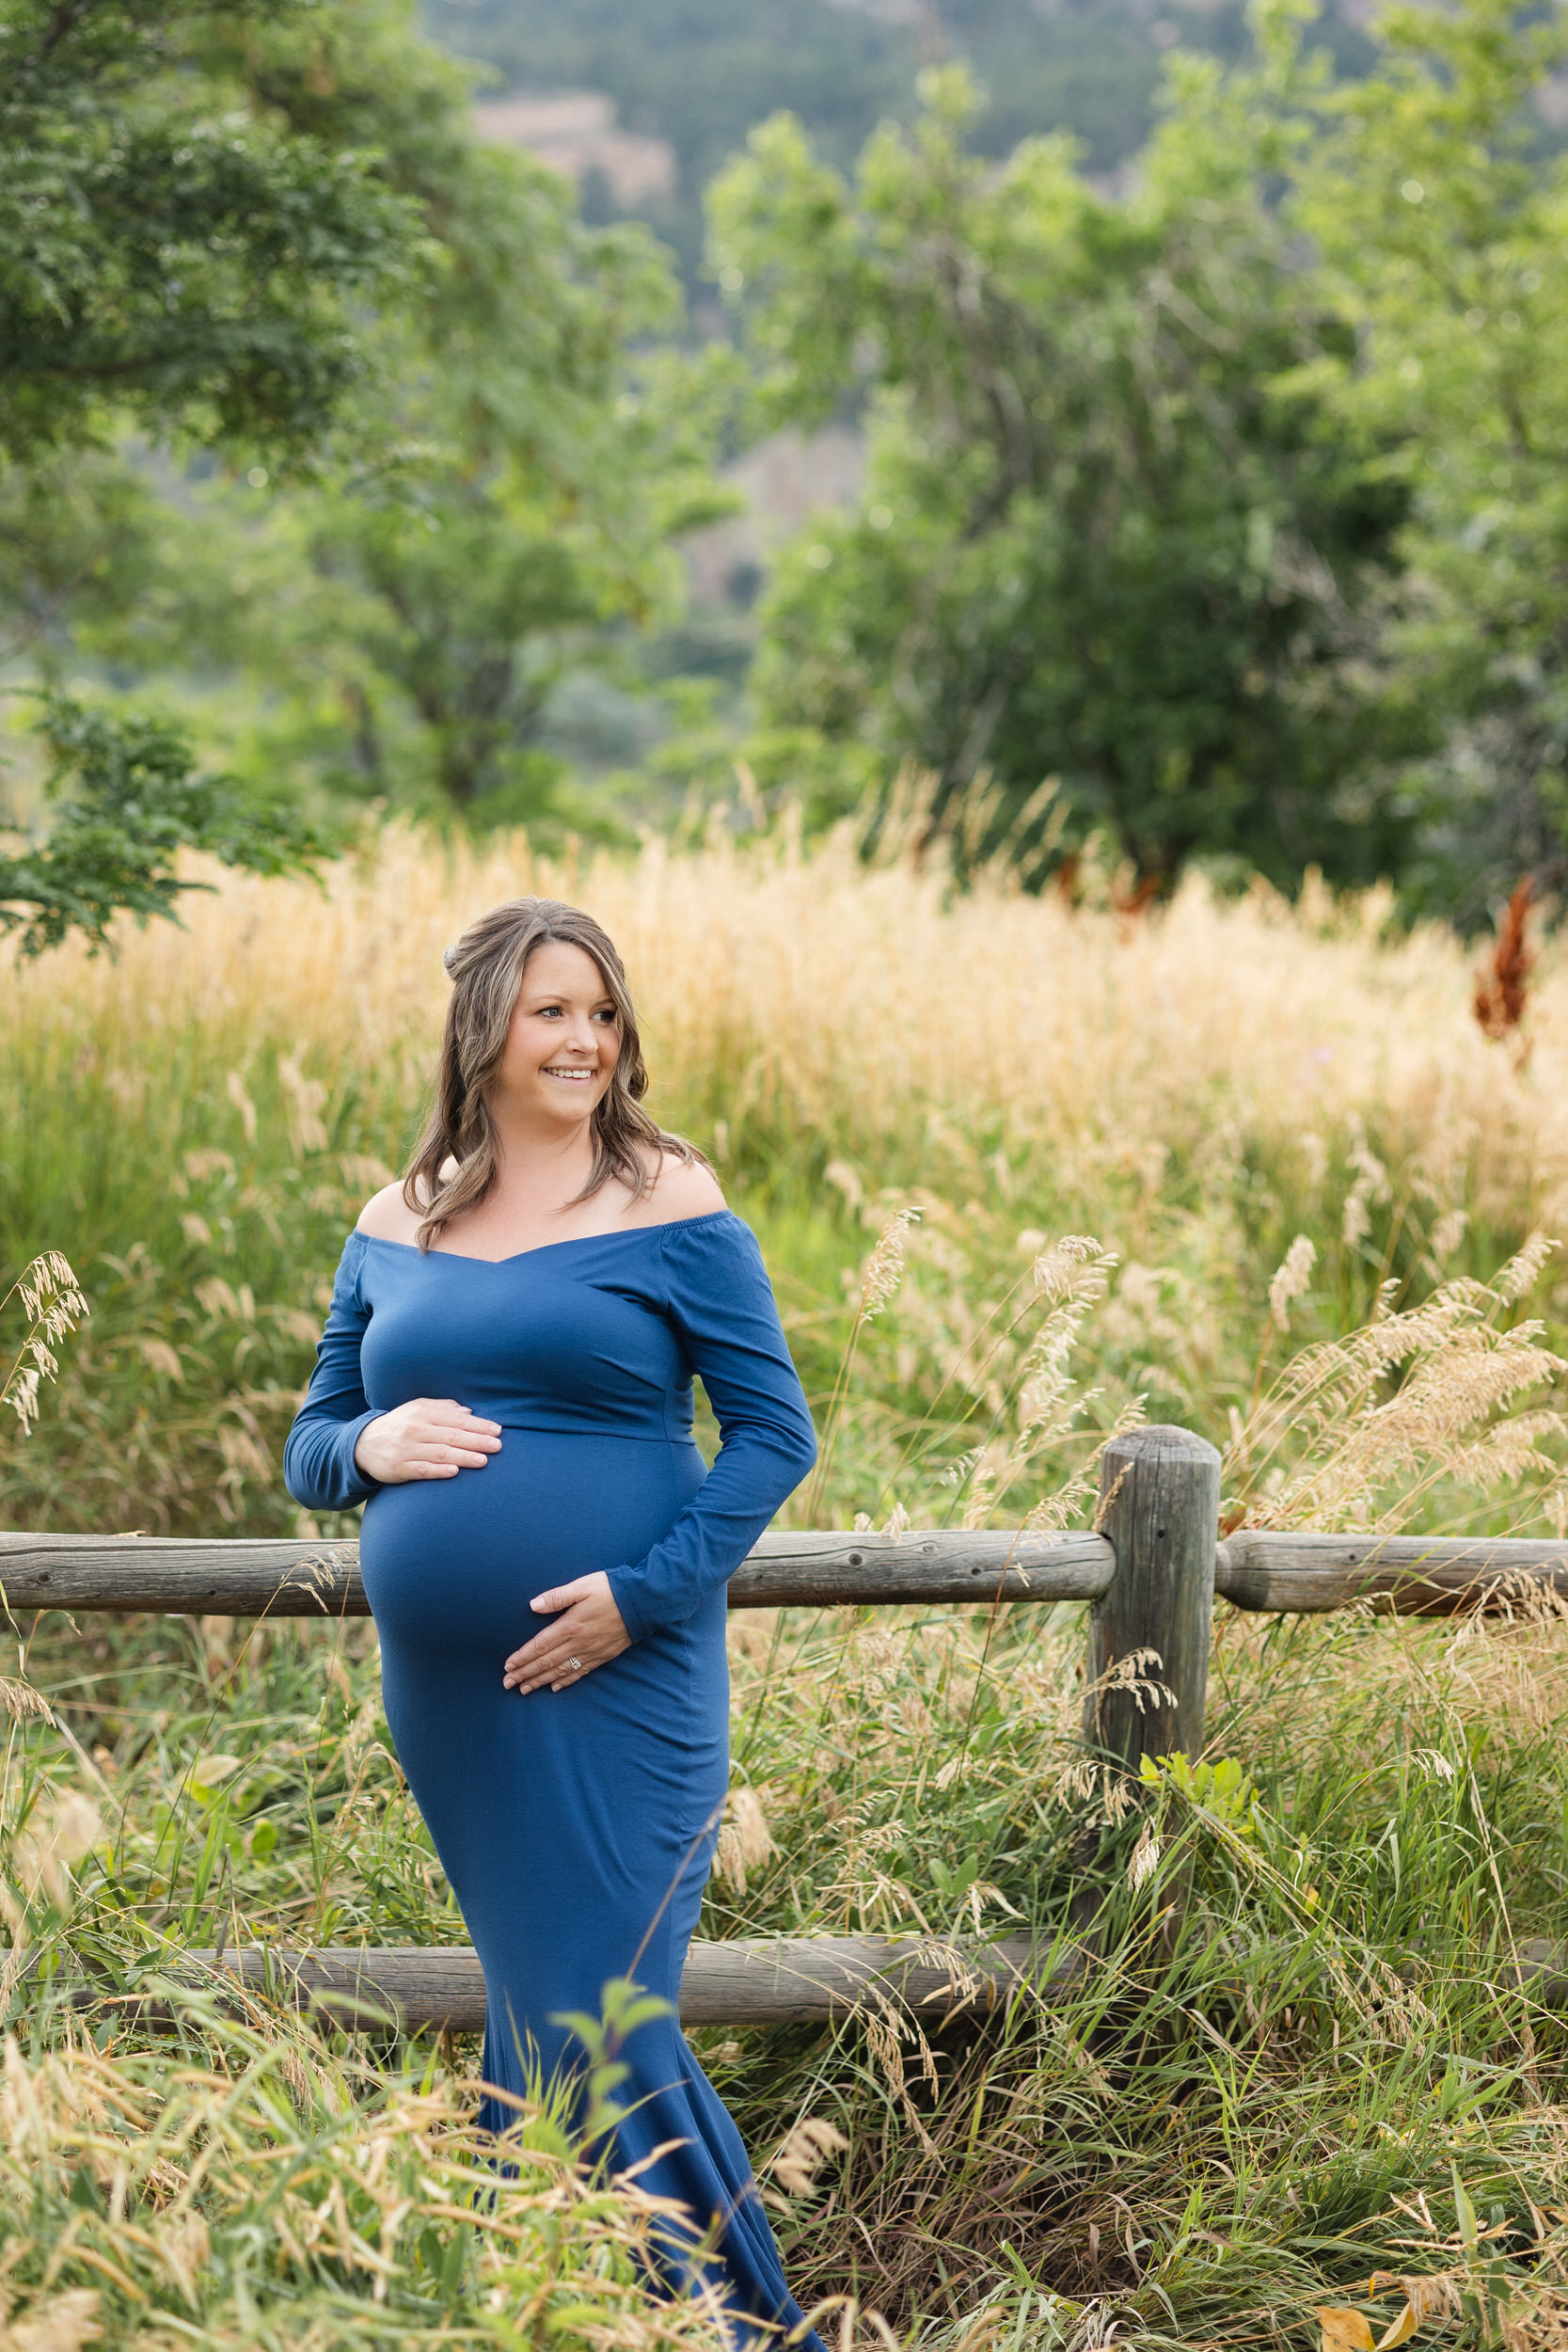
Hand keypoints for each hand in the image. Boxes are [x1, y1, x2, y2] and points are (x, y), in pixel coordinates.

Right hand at [353, 1398, 501, 1483]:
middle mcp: (415, 1429)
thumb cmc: (398, 1425)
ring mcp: (406, 1450)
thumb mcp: (416, 1408)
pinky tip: (455, 1472)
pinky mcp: (399, 1468)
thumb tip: (469, 1411)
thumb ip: (442, 1408)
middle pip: (451, 1436)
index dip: (478, 1425)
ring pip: (440, 1453)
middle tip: (497, 1446)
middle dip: (476, 1441)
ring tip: (483, 1461)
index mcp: (422, 1413)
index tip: (497, 1430)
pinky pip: (422, 1470)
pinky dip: (439, 1471)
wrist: (362, 1444)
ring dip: (463, 1457)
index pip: (455, 1419)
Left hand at [503, 1572, 629, 1694]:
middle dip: (525, 1673)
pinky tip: (554, 1687)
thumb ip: (557, 1596)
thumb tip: (533, 1605)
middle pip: (546, 1662)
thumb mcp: (583, 1586)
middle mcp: (578, 1643)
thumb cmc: (611, 1590)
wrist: (644, 1602)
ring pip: (560, 1671)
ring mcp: (591, 1652)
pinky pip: (579, 1672)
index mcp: (570, 1625)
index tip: (507, 1666)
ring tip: (524, 1689)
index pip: (540, 1646)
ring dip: (540, 1680)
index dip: (523, 1657)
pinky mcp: (602, 1656)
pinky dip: (565, 1681)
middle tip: (507, 1683)